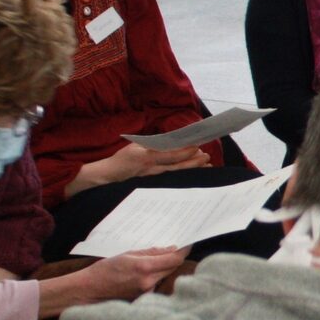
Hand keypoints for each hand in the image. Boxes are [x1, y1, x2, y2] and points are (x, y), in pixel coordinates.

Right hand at [79, 246, 189, 299]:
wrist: (89, 290)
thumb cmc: (104, 270)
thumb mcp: (127, 255)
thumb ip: (151, 252)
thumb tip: (171, 249)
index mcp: (144, 268)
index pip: (174, 259)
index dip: (183, 251)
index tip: (187, 244)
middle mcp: (148, 282)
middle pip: (171, 268)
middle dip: (173, 259)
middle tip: (172, 250)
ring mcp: (147, 292)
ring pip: (165, 276)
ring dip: (163, 269)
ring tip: (149, 263)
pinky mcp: (144, 299)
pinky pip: (156, 285)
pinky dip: (155, 278)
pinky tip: (143, 275)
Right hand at [95, 143, 210, 182]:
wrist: (112, 174)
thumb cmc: (124, 157)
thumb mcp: (136, 146)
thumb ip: (153, 143)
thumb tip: (172, 139)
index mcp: (148, 157)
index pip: (171, 155)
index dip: (185, 152)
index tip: (197, 147)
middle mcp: (154, 168)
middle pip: (179, 166)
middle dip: (194, 162)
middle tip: (207, 157)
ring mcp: (156, 176)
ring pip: (178, 172)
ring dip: (193, 168)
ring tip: (207, 164)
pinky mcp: (157, 180)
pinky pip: (174, 176)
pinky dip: (185, 172)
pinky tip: (195, 171)